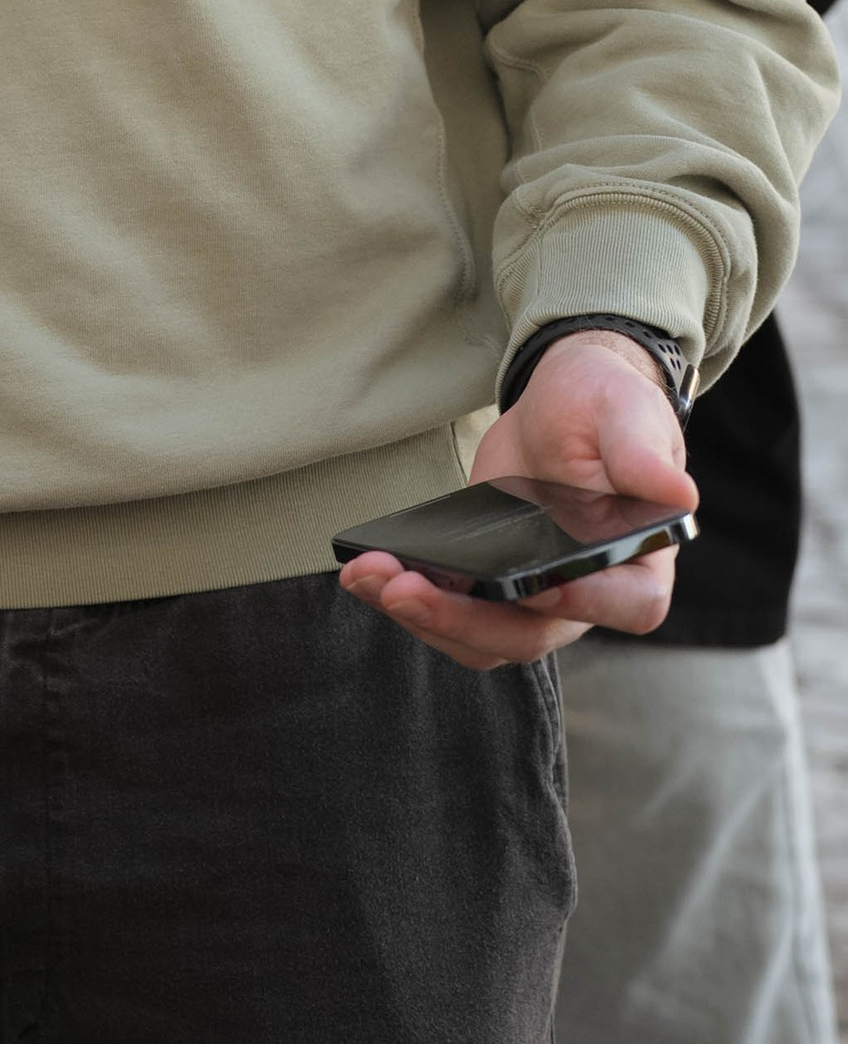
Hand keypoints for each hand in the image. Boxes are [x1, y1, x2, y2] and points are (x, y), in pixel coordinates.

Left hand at [340, 331, 695, 670]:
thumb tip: (678, 494)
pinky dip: (408, 601)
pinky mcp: (490, 587)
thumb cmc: (607, 405)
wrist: (563, 405)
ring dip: (422, 617)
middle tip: (401, 587)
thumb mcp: (628, 413)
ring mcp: (536, 600)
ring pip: (483, 638)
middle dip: (462, 618)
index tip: (536, 585)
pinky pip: (452, 615)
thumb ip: (644, 453)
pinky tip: (365, 572)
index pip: (627, 603)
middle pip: (532, 634)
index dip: (585, 602)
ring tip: (366, 576)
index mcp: (642, 560)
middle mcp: (591, 595)